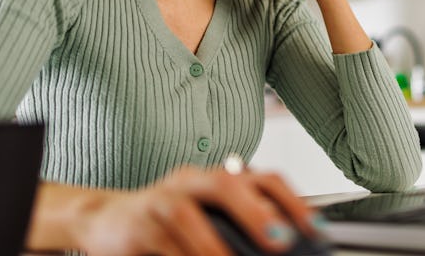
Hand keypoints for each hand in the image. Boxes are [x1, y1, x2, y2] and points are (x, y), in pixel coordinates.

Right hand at [71, 165, 316, 255]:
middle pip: (225, 184)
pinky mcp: (134, 227)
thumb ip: (240, 227)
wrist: (107, 222)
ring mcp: (159, 201)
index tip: (316, 230)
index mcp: (216, 178)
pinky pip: (160, 244)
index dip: (293, 202)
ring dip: (212, 246)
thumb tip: (283, 243)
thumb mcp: (207, 218)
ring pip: (186, 215)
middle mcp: (190, 182)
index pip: (262, 178)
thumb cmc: (167, 224)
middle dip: (255, 213)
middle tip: (281, 242)